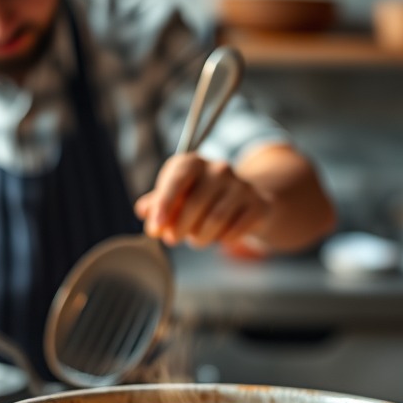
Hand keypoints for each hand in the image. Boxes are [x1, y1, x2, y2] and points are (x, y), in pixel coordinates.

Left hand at [134, 155, 268, 249]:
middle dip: (180, 229)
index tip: (156, 228)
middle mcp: (218, 169)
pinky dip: (223, 239)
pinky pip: (235, 230)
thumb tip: (144, 211)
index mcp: (193, 163)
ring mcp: (241, 185)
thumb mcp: (176, 197)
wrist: (245, 201)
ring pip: (215, 221)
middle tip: (172, 239)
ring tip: (196, 239)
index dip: (164, 204)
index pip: (177, 179)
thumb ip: (157, 204)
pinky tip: (220, 235)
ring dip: (200, 237)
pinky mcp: (258, 204)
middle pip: (195, 205)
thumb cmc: (201, 199)